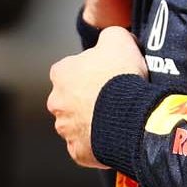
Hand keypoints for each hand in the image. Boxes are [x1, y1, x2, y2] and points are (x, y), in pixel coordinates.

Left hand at [47, 27, 147, 169]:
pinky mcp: (77, 151)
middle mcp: (56, 102)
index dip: (90, 71)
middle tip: (111, 98)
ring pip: (76, 124)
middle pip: (70, 99)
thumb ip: (109, 36)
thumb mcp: (118, 39)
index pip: (70, 70)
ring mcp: (66, 129)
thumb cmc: (120, 76)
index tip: (106, 75)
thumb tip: (110, 40)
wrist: (130, 116)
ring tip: (116, 118)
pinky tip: (113, 136)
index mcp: (61, 74)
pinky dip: (97, 143)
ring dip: (91, 121)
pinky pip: (86, 146)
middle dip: (87, 99)